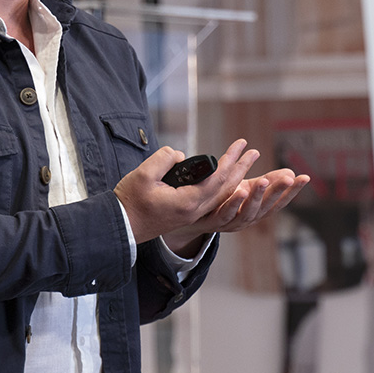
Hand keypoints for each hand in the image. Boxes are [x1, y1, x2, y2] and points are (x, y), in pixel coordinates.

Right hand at [114, 139, 258, 246]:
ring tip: (244, 163)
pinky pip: (211, 200)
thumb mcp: (144, 174)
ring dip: (235, 178)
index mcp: (188, 202)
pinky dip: (222, 188)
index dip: (232, 160)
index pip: (219, 179)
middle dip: (241, 169)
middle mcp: (195, 212)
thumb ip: (166, 158)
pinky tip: (225, 180)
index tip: (243, 145)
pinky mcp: (185, 215)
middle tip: (254, 152)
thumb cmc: (129, 202)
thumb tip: (181, 156)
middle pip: (226, 189)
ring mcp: (191, 216)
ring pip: (220, 196)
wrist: (120, 227)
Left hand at [162, 166, 309, 255]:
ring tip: (264, 181)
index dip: (293, 190)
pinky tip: (239, 190)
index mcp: (258, 210)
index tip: (305, 177)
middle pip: (266, 207)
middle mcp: (248, 219)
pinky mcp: (214, 222)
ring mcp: (232, 223)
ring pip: (247, 212)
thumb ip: (268, 182)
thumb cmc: (226, 200)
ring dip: (257, 197)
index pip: (280, 201)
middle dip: (278, 193)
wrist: (195, 216)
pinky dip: (234, 204)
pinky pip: (225, 214)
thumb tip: (291, 173)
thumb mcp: (249, 189)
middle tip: (289, 179)